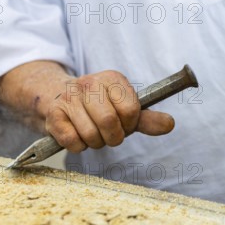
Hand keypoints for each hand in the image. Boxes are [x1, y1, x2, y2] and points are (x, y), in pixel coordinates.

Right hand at [45, 70, 174, 152]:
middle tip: (108, 132)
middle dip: (113, 137)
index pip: (131, 110)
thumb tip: (170, 124)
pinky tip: (77, 134)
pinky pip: (73, 142)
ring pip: (91, 135)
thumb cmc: (98, 107)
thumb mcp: (124, 108)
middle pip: (110, 123)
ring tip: (93, 133)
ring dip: (95, 143)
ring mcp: (69, 97)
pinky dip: (79, 146)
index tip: (123, 123)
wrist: (57, 97)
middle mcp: (90, 83)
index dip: (129, 124)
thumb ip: (148, 118)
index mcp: (112, 78)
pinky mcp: (54, 114)